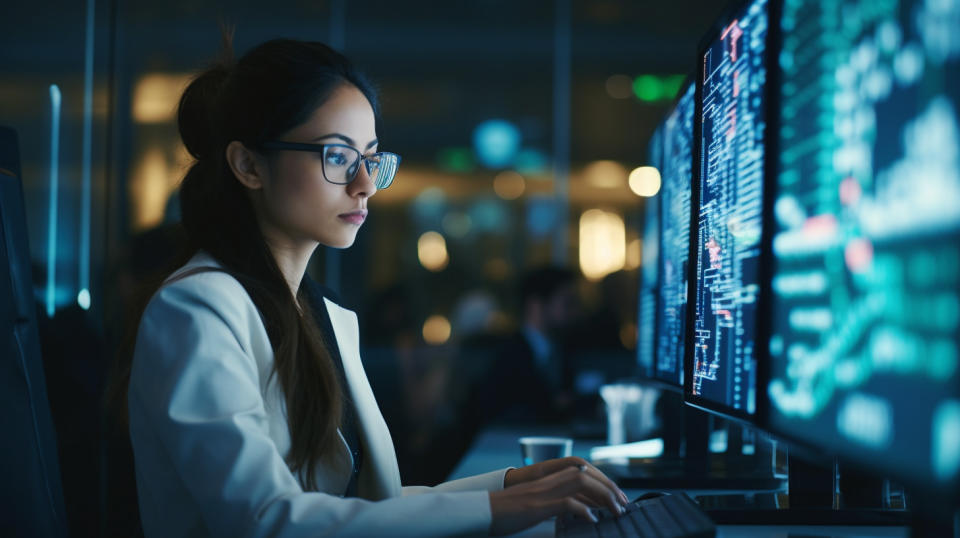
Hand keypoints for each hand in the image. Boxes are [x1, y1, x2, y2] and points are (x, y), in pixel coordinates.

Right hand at [489, 460, 628, 535]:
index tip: (617, 497)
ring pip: (581, 484)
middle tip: (624, 504)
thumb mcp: (534, 504)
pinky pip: (565, 503)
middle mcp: (547, 481)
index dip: (602, 482)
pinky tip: (592, 520)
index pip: (582, 472)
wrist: (482, 511)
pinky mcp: (537, 505)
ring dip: (603, 496)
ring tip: (616, 511)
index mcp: (547, 480)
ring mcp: (543, 492)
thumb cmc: (505, 511)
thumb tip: (576, 512)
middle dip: (609, 487)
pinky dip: (582, 510)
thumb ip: (554, 503)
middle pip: (586, 475)